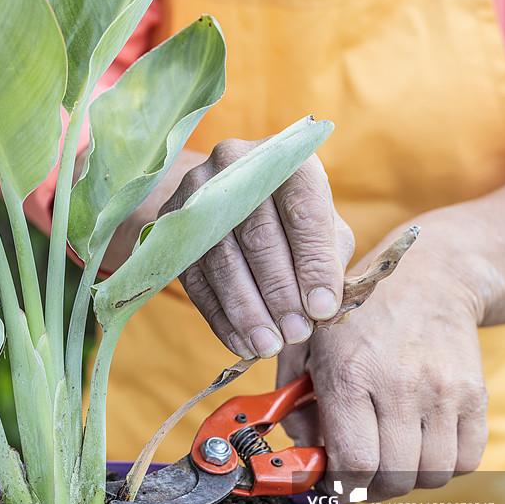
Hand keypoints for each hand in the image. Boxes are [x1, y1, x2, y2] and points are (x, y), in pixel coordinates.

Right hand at [158, 138, 354, 358]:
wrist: (231, 193)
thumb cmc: (293, 216)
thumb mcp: (324, 225)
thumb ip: (330, 260)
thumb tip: (327, 310)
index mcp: (286, 158)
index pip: (302, 212)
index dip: (314, 264)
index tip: (323, 309)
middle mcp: (238, 165)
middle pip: (258, 236)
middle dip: (280, 293)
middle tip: (296, 334)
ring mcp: (199, 193)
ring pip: (222, 259)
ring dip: (248, 311)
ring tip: (269, 345)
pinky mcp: (173, 226)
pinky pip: (195, 279)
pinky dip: (220, 317)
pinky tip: (242, 342)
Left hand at [277, 206, 493, 499]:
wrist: (428, 277)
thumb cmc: (359, 313)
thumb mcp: (308, 343)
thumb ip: (292, 400)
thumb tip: (304, 451)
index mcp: (349, 372)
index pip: (353, 462)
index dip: (339, 486)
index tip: (332, 480)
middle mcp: (399, 383)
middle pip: (392, 477)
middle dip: (369, 488)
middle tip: (359, 473)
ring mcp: (443, 390)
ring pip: (430, 476)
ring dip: (406, 478)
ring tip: (390, 455)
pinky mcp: (474, 393)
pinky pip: (465, 460)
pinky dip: (443, 465)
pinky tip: (421, 444)